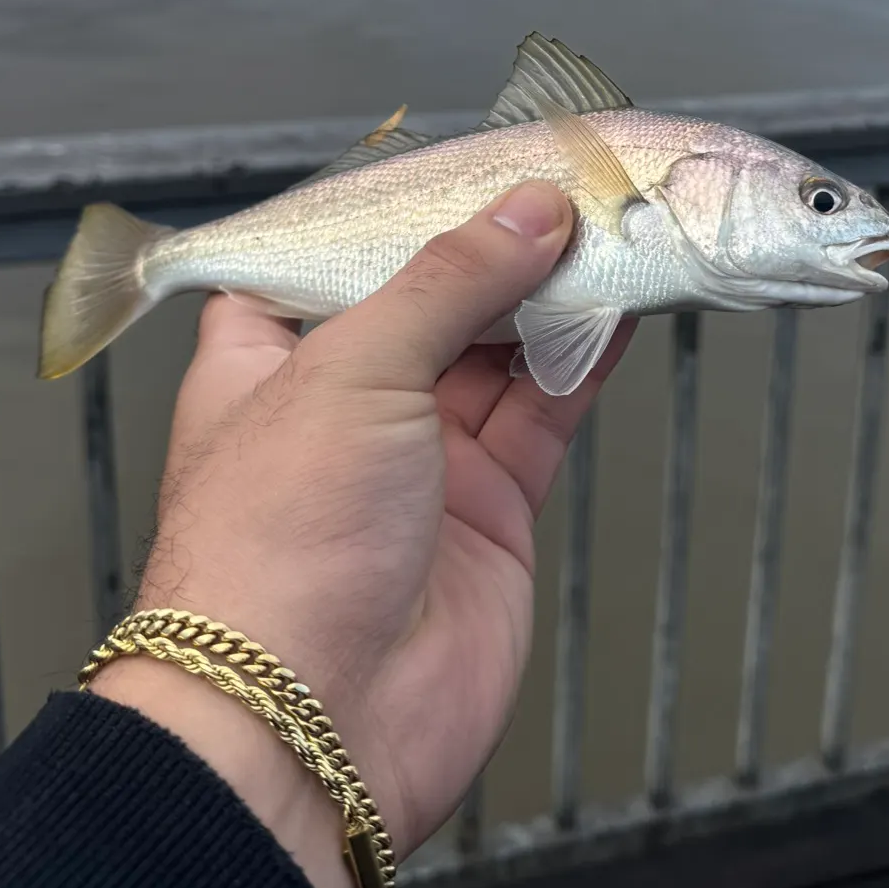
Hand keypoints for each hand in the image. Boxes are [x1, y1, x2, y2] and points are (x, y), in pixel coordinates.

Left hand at [91, 181, 633, 887]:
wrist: (316, 725)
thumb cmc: (280, 543)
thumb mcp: (353, 369)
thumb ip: (448, 281)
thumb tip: (529, 210)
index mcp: (268, 359)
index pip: (327, 257)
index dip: (393, 209)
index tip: (463, 163)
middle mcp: (344, 403)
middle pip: (431, 299)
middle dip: (495, 248)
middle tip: (565, 188)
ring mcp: (420, 459)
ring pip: (499, 351)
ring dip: (552, 296)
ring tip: (609, 231)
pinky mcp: (489, 508)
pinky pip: (542, 414)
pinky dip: (582, 363)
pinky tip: (620, 312)